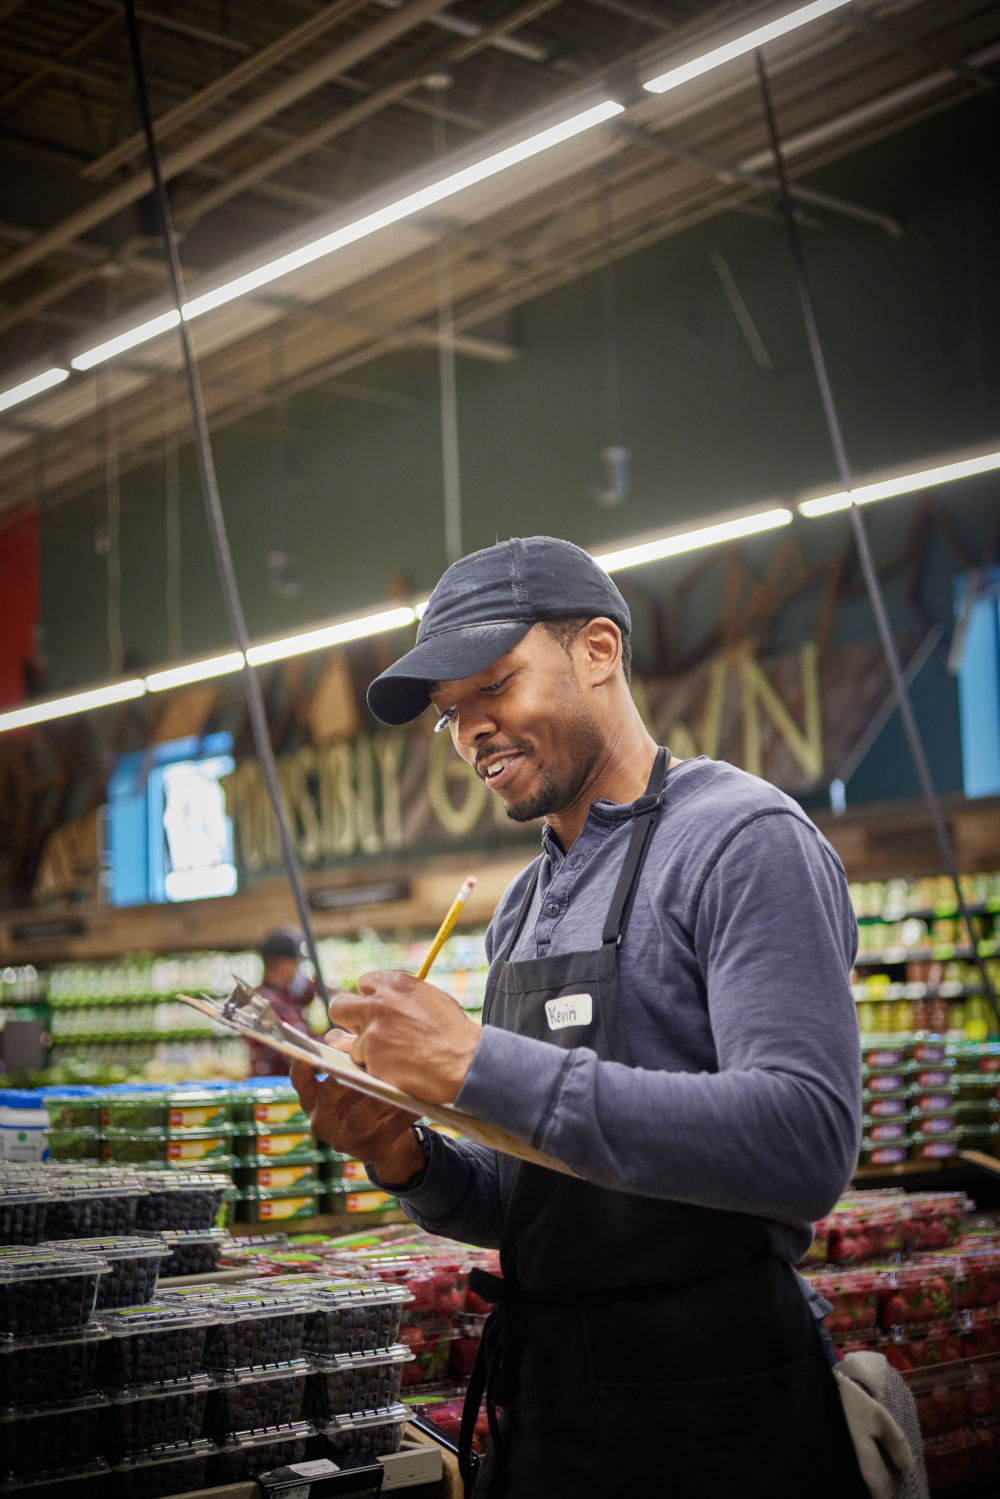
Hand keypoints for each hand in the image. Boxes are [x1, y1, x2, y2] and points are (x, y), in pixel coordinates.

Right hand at [290, 1028, 422, 1185]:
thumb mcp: (353, 1082)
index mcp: (315, 1102)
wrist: (391, 1146)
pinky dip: (405, 1112)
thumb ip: (346, 1057)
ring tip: (391, 1081)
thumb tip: (340, 1038)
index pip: (301, 1081)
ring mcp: (347, 1139)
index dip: (301, 1064)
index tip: (309, 1048)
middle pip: (327, 1097)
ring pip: (359, 1117)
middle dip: (340, 1079)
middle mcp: (324, 1122)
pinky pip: (392, 1127)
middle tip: (354, 1061)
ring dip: (376, 1098)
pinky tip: (417, 1100)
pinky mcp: (374, 1150)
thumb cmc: (367, 1100)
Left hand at [328, 970, 481, 1103]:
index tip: (376, 1012)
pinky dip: (377, 1071)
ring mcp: (372, 1033)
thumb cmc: (454, 1033)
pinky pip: (363, 1067)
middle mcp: (378, 1004)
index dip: (369, 1000)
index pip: (363, 984)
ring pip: (351, 1044)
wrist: (467, 1063)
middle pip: (339, 1006)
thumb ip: (398, 998)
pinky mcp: (371, 1059)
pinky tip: (399, 1071)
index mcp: (395, 984)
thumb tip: (373, 1002)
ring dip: (367, 1052)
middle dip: (347, 1020)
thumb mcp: (429, 1000)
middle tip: (360, 1033)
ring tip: (396, 1058)